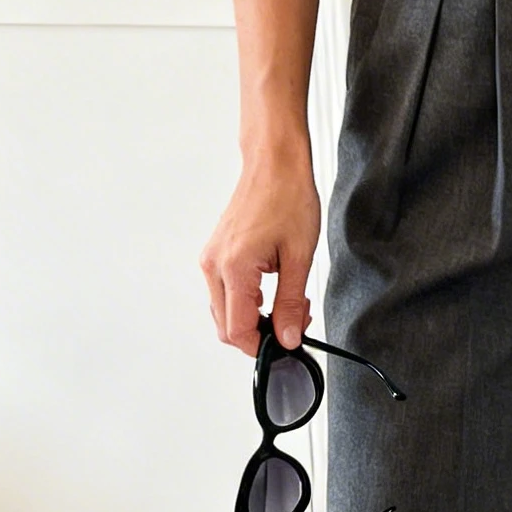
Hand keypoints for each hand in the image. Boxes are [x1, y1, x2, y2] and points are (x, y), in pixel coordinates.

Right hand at [200, 140, 319, 353]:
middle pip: (227, 326)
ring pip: (225, 312)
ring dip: (256, 317)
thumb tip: (286, 337)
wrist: (274, 164)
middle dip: (261, 334)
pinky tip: (276, 289)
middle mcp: (214, 266)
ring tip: (292, 301)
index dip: (262, 346)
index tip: (287, 345)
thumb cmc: (287, 198)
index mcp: (234, 268)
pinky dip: (249, 301)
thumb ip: (291, 303)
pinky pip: (226, 292)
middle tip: (296, 319)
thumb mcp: (299, 257)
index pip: (238, 330)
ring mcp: (212, 260)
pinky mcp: (216, 254)